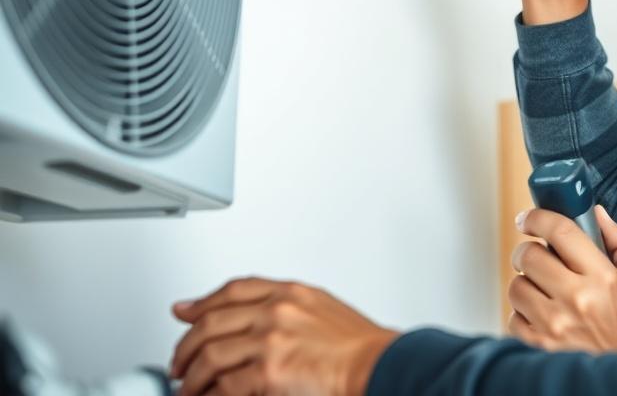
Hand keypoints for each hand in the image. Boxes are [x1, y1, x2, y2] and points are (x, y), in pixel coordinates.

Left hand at [169, 277, 397, 395]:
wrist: (378, 367)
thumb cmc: (356, 346)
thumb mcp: (321, 308)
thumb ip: (284, 306)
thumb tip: (248, 315)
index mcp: (290, 292)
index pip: (234, 290)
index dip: (202, 303)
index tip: (184, 312)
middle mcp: (277, 311)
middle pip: (212, 322)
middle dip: (187, 346)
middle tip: (179, 363)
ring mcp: (271, 341)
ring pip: (211, 355)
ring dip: (192, 376)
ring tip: (188, 388)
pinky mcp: (269, 373)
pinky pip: (224, 386)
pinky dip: (210, 395)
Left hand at [507, 205, 616, 352]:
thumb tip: (596, 214)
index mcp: (603, 278)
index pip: (561, 231)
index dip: (539, 217)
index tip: (529, 218)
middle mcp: (576, 299)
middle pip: (529, 255)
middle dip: (529, 251)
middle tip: (538, 257)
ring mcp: (553, 324)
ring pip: (516, 284)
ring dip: (526, 283)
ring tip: (544, 292)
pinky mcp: (536, 345)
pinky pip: (513, 315)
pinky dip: (523, 314)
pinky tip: (542, 317)